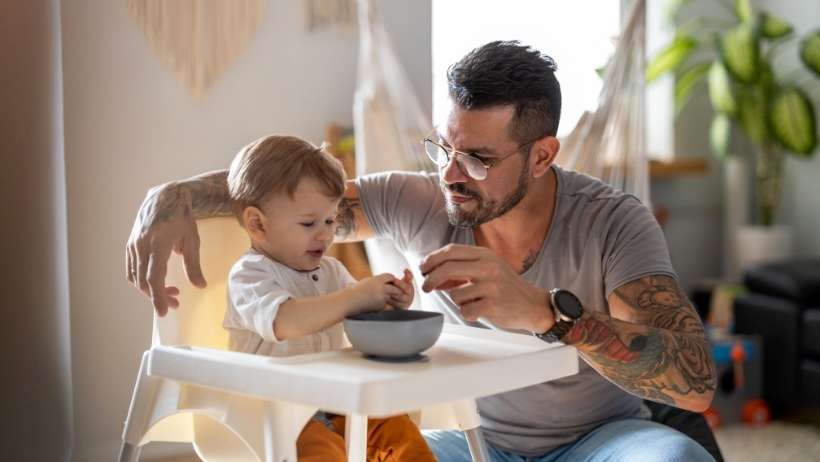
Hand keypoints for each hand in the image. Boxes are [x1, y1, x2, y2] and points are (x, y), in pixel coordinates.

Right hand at [125, 183, 205, 315]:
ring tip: (170, 292)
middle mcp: (142, 245)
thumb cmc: (182, 217)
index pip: (154, 278)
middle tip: (175, 302)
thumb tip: (200, 286)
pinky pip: (131, 269)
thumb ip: (194, 265)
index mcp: (158, 244)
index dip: (158, 297)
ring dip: (150, 290)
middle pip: (144, 281)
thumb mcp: (193, 240)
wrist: (165, 197)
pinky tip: (157, 282)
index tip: (164, 312)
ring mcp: (133, 245)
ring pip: (136, 277)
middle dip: (158, 296)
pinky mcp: (130, 245)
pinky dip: (142, 280)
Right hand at [349, 270, 413, 313]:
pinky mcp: (380, 306)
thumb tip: (387, 282)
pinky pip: (387, 303)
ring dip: (391, 296)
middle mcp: (381, 288)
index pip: (390, 277)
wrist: (349, 301)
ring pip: (392, 296)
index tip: (390, 281)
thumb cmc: (355, 291)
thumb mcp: (367, 281)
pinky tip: (376, 302)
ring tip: (384, 296)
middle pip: (395, 287)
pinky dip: (385, 303)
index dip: (391, 279)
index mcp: (377, 280)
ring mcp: (381, 298)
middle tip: (394, 290)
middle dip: (395, 289)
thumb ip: (378, 281)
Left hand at [419, 244, 551, 331]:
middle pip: (446, 269)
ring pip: (455, 294)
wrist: (532, 304)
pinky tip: (479, 311)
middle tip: (426, 287)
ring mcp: (491, 286)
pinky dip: (467, 313)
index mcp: (485, 254)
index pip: (450, 251)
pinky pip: (465, 311)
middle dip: (430, 279)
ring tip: (471, 301)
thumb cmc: (504, 286)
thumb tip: (431, 274)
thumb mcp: (486, 268)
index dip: (432, 259)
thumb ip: (462, 268)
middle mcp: (488, 267)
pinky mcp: (493, 305)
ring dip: (456, 301)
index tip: (422, 268)